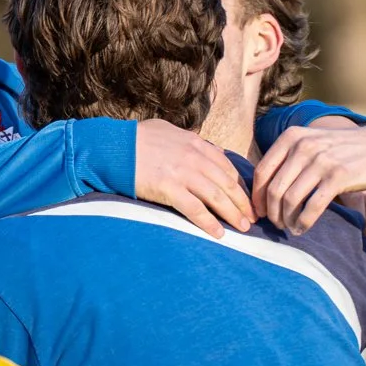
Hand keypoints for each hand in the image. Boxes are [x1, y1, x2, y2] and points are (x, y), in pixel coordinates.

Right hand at [134, 120, 251, 235]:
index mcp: (195, 143)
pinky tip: (218, 234)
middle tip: (252, 218)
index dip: (240, 185)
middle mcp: (194, 157)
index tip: (246, 199)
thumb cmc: (135, 139)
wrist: (113, 147)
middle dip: (243, 203)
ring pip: (217, 197)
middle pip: (227, 183)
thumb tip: (204, 148)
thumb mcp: (168, 131)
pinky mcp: (168, 188)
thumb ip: (188, 141)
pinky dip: (209, 223)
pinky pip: (195, 209)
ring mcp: (182, 173)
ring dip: (232, 214)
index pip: (226, 166)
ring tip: (242, 228)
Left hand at [251, 125, 365, 234]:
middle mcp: (303, 146)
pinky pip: (311, 206)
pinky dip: (303, 222)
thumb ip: (288, 158)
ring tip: (289, 228)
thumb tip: (262, 189)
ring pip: (290, 199)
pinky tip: (302, 229)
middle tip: (275, 224)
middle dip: (271, 212)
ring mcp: (320, 161)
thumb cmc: (342, 150)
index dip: (257, 196)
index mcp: (291, 136)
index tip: (259, 212)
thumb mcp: (312, 142)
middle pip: (274, 188)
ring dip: (286, 219)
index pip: (262, 171)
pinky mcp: (337, 177)